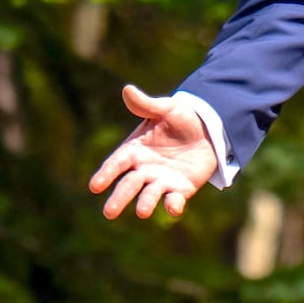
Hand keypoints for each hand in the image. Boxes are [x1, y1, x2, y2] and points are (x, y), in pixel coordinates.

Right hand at [88, 84, 217, 219]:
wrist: (209, 129)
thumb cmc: (180, 118)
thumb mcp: (165, 108)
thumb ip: (146, 105)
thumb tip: (127, 90)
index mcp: (134, 150)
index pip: (116, 164)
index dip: (106, 174)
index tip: (95, 186)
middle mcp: (144, 169)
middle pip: (129, 185)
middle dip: (119, 198)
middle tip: (109, 212)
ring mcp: (161, 181)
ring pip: (150, 195)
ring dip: (146, 203)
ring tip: (142, 212)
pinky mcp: (181, 189)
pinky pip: (175, 200)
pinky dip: (173, 206)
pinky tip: (174, 208)